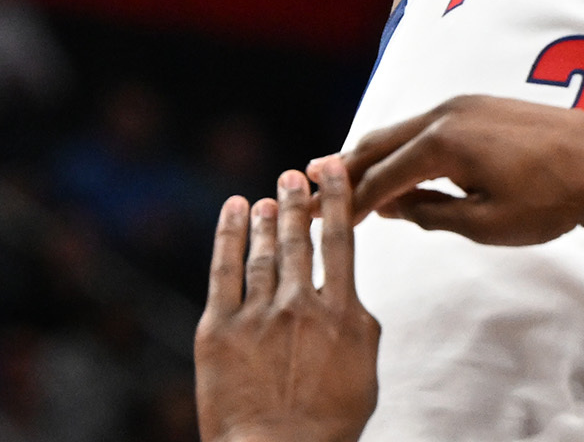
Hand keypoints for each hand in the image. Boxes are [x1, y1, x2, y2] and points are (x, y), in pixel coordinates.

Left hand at [195, 157, 377, 441]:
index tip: (332, 168)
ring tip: (267, 198)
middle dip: (297, 200)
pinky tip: (232, 209)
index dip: (336, 199)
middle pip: (299, 238)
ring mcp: (257, 315)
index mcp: (342, 315)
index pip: (341, 242)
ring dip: (266, 219)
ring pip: (263, 251)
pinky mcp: (218, 329)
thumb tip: (351, 298)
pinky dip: (228, 234)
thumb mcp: (364, 376)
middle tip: (293, 174)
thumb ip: (359, 329)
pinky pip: (224, 270)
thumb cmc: (326, 428)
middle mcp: (301, 306)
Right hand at [343, 94, 583, 248]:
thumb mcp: (485, 223)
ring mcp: (466, 103)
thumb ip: (432, 214)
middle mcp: (447, 113)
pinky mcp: (484, 104)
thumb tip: (394, 208)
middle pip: (382, 141)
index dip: (350, 200)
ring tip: (345, 171)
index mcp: (443, 143)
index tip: (321, 217)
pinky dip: (405, 143)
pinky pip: (429, 123)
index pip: (382, 175)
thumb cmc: (549, 202)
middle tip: (309, 183)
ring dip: (375, 152)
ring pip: (405, 129)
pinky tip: (401, 160)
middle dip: (347, 166)